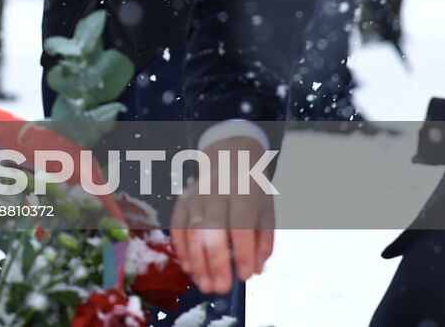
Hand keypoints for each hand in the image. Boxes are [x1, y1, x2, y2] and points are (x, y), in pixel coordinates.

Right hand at [169, 136, 275, 293]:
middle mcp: (217, 190)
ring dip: (196, 260)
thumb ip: (263, 241)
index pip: (240, 223)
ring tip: (204, 284)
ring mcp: (195, 194)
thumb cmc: (251, 188)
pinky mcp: (182, 200)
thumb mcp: (267, 210)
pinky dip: (180, 248)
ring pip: (191, 229)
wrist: (230, 155)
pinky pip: (177, 225)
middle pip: (212, 228)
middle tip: (220, 288)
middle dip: (215, 261)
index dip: (241, 251)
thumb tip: (254, 269)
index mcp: (244, 190)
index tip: (244, 276)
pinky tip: (188, 266)